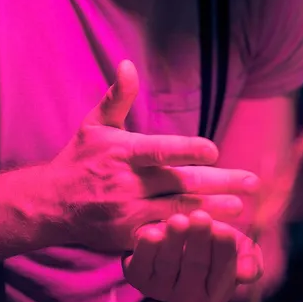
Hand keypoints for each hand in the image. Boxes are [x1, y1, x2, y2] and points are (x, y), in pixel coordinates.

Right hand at [47, 61, 259, 252]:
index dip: (187, 151)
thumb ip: (118, 97)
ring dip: (212, 211)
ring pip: (178, 212)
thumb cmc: (80, 159)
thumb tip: (128, 64)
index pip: (159, 152)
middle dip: (218, 183)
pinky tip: (214, 235)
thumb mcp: (95, 124)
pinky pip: (166, 236)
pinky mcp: (130, 237)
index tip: (214, 150)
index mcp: (122, 154)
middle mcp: (127, 185)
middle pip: (179, 184)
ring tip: (241, 207)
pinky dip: (191, 234)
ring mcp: (129, 214)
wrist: (52, 205)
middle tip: (251, 182)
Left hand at [122, 209, 262, 301]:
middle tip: (200, 218)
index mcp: (217, 291)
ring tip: (178, 220)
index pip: (223, 274)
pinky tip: (150, 233)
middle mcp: (189, 296)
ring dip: (174, 242)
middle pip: (195, 268)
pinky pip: (141, 267)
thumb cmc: (208, 238)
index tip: (223, 229)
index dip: (223, 252)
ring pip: (168, 265)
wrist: (170, 233)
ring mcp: (161, 290)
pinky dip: (146, 250)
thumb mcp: (233, 244)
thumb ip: (247, 256)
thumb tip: (249, 273)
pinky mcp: (139, 279)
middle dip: (199, 242)